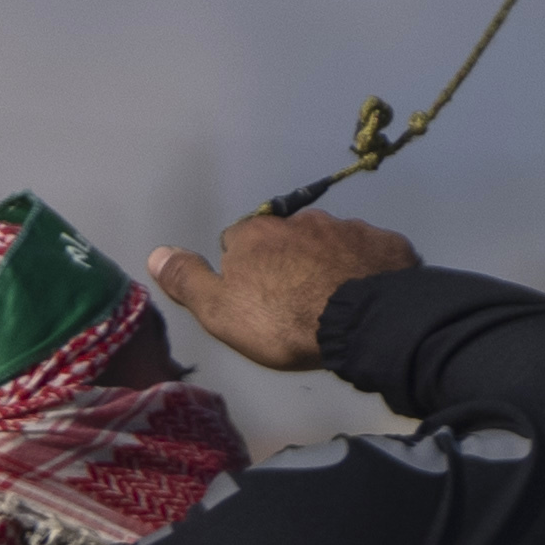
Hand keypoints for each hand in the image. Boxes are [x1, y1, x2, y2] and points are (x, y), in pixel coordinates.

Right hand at [146, 209, 419, 373]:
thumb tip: (156, 252)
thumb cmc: (284, 321)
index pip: (238, 243)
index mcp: (256, 233)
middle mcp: (300, 220)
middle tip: (300, 303)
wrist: (364, 324)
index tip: (259, 301)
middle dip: (290, 263)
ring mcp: (348, 228)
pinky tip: (373, 293)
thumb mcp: (220, 310)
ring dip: (331, 263)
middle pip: (287, 240)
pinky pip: (372, 252)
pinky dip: (370, 267)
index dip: (245, 272)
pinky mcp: (388, 244)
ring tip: (337, 300)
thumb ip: (187, 279)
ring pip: (331, 243)